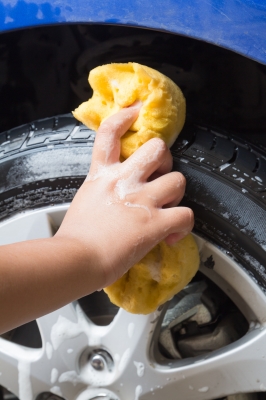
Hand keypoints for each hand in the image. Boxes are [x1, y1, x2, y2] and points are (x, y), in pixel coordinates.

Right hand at [56, 103, 193, 287]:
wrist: (77, 259)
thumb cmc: (75, 236)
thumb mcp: (83, 201)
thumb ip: (101, 191)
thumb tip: (114, 198)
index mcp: (102, 175)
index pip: (110, 134)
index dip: (125, 117)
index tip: (135, 111)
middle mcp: (124, 180)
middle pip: (158, 149)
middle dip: (165, 161)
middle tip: (160, 177)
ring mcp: (142, 199)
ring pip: (179, 179)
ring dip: (176, 194)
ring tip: (168, 208)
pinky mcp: (156, 222)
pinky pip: (186, 214)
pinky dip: (184, 225)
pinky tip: (173, 235)